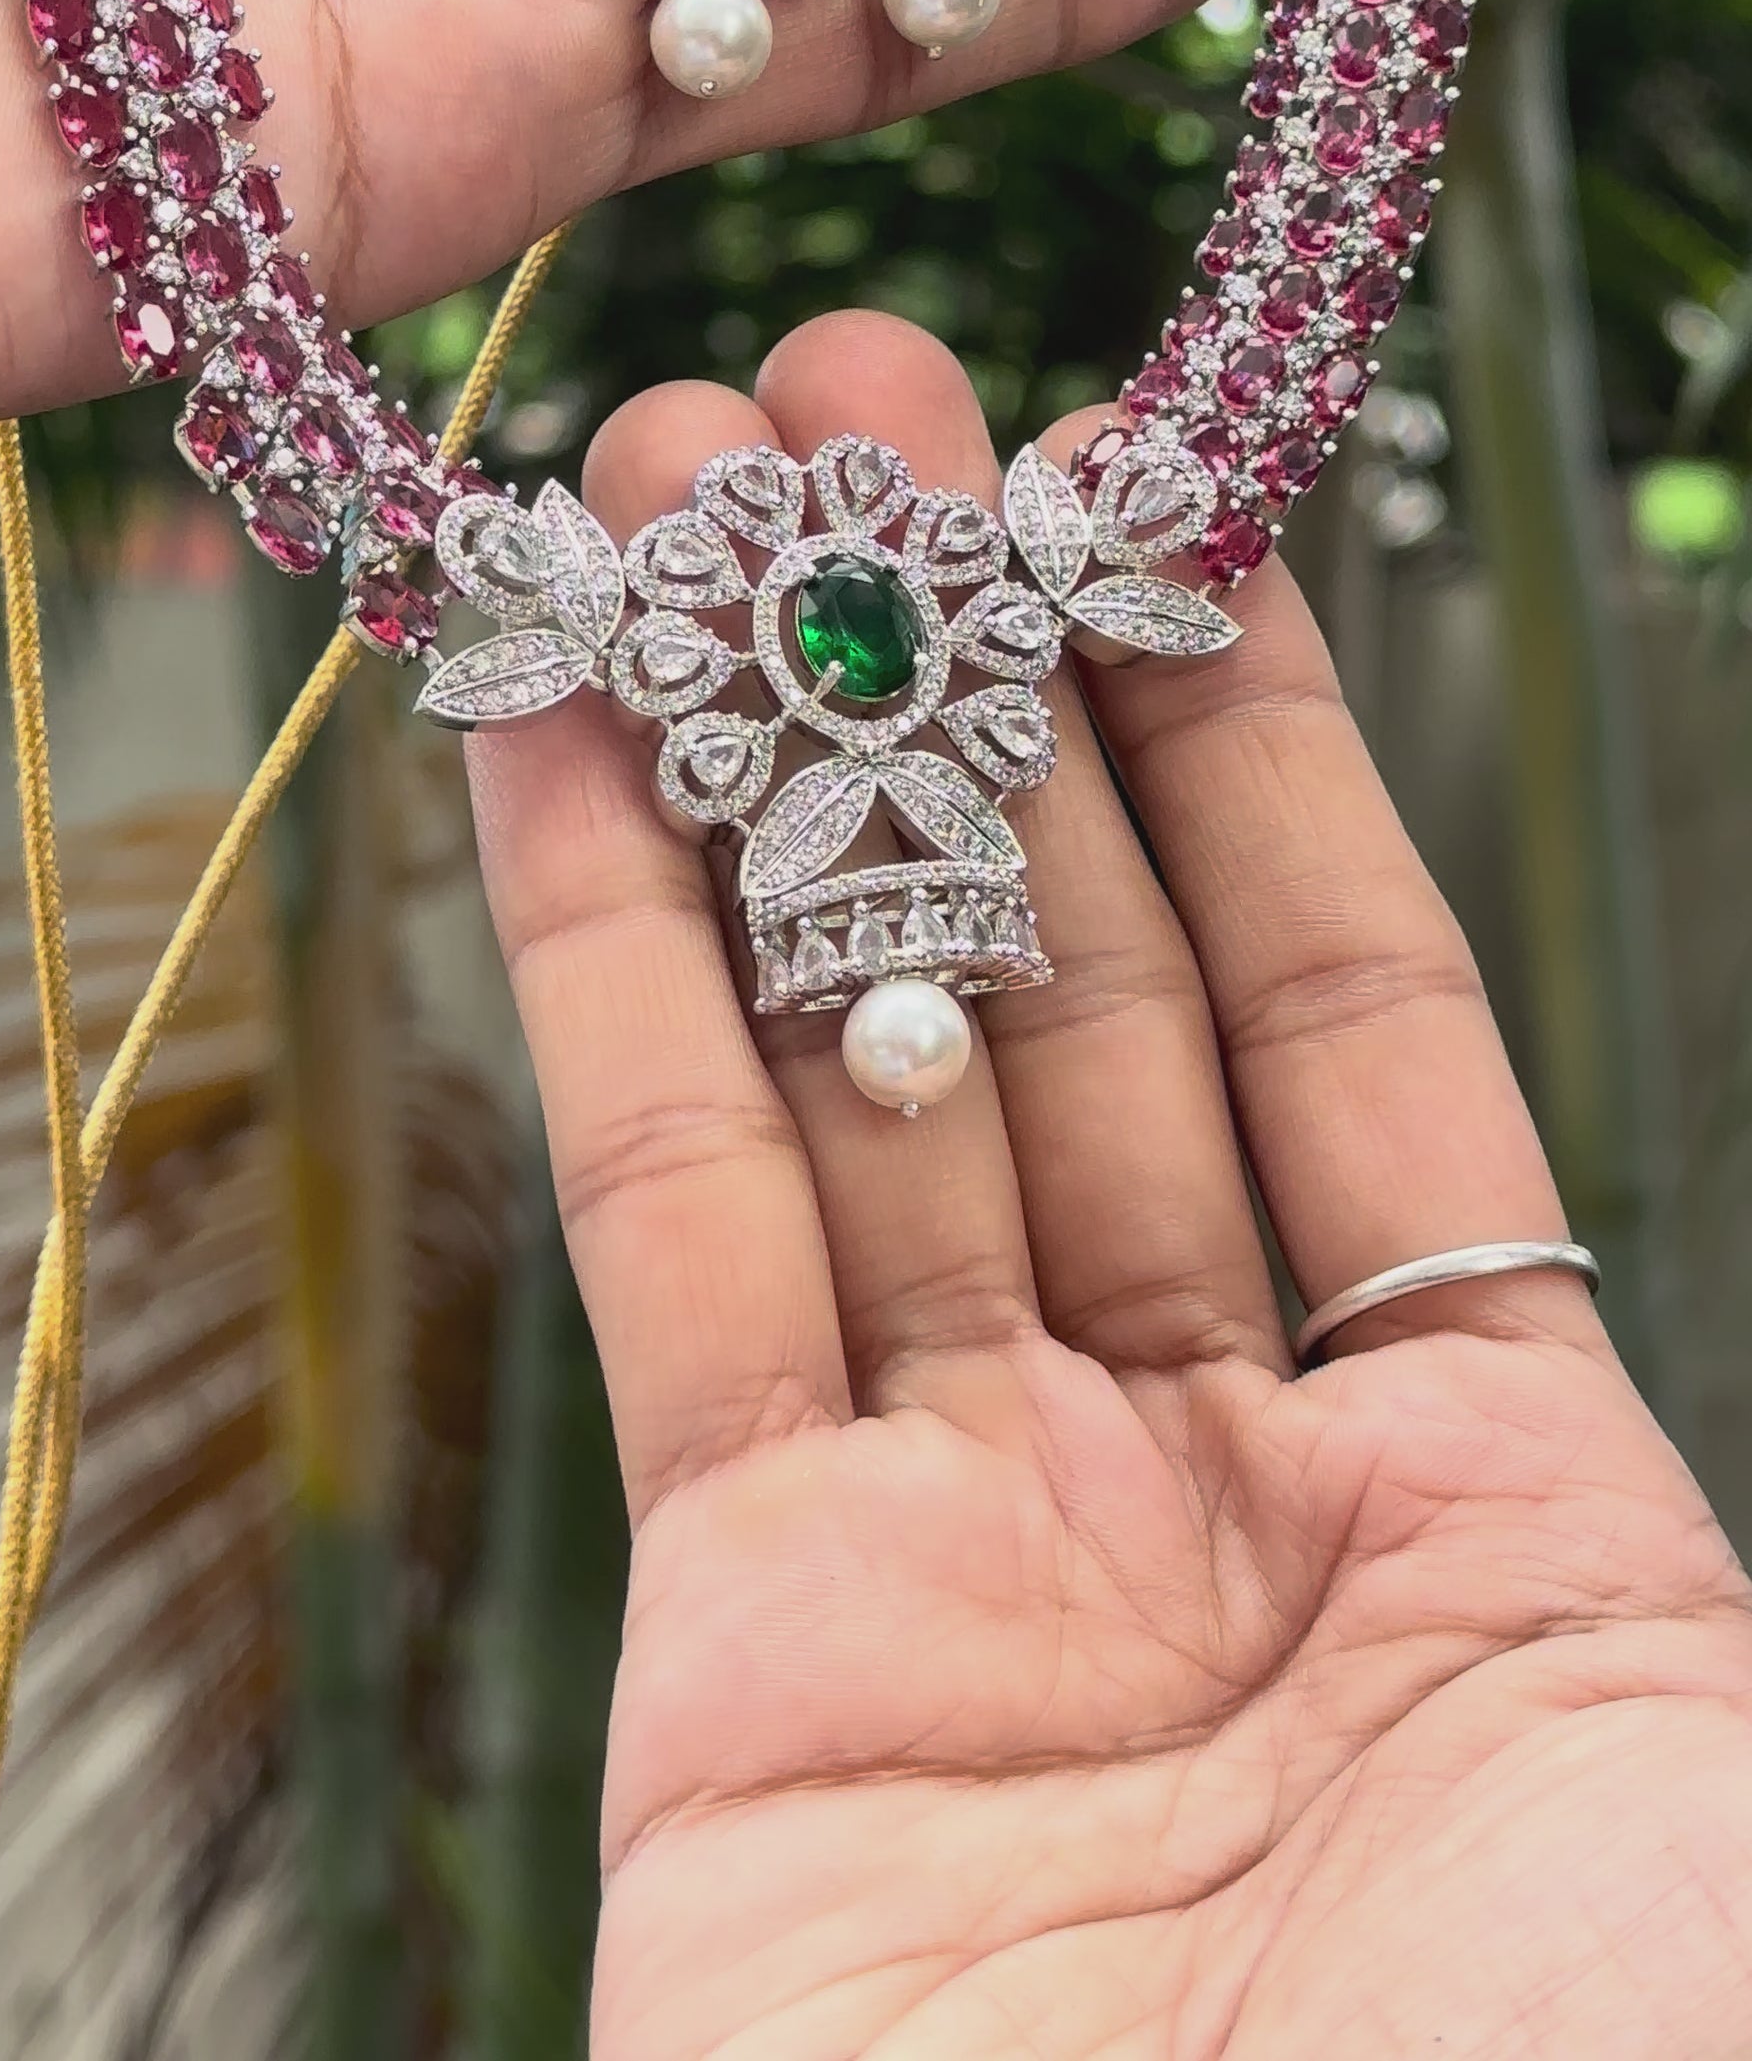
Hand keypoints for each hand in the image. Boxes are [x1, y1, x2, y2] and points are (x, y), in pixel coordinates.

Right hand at [467, 313, 1751, 2059]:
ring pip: (854, 1076)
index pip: (1358, 1035)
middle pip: (1082, 1001)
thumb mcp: (1717, 1790)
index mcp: (1515, 1530)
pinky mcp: (739, 1657)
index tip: (1148, 492)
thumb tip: (1540, 1236)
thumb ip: (1631, 1521)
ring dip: (764, 770)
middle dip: (978, 687)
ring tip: (680, 483)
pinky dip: (610, 977)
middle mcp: (1228, 1511)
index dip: (1251, 748)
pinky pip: (674, 1247)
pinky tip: (556, 741)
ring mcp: (970, 1569)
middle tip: (867, 402)